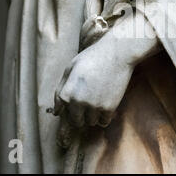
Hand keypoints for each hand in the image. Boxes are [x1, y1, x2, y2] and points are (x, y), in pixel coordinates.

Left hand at [52, 10, 159, 147]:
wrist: (117, 53)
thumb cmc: (93, 58)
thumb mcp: (70, 68)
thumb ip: (61, 89)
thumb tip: (57, 111)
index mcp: (67, 93)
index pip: (61, 110)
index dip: (67, 107)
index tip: (75, 100)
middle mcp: (78, 102)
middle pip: (76, 121)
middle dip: (79, 114)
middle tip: (88, 101)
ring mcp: (94, 106)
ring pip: (90, 122)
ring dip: (92, 115)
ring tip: (98, 99)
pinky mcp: (109, 108)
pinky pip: (104, 122)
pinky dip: (104, 116)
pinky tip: (105, 103)